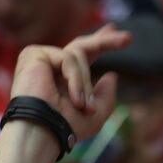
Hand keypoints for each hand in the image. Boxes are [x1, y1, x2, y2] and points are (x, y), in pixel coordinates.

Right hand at [8, 26, 129, 141]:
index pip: (84, 55)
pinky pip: (68, 58)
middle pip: (81, 45)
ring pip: (79, 56)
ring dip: (86, 84)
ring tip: (84, 106)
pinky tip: (75, 99)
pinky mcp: (34, 54)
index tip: (116, 31)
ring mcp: (42, 59)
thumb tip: (111, 74)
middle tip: (128, 38)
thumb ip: (106, 96)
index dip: (100, 43)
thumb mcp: (96, 114)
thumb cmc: (67, 128)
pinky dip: (77, 80)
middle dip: (106, 41)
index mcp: (65, 79)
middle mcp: (53, 66)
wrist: (45, 131)